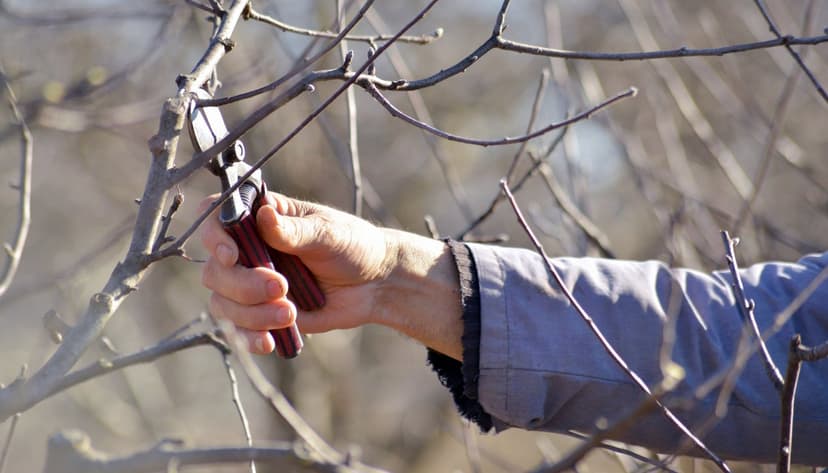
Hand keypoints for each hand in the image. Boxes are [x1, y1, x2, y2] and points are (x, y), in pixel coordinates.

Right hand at [200, 192, 462, 358]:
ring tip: (290, 313)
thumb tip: (264, 215)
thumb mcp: (328, 234)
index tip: (232, 255)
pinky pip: (238, 330)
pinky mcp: (261, 313)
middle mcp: (248, 249)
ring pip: (223, 302)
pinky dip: (249, 338)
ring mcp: (251, 283)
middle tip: (282, 287)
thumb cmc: (353, 246)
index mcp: (261, 218)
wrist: (375, 285)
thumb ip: (294, 231)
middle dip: (243, 284)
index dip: (214, 236)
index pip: (216, 217)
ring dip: (251, 313)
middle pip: (215, 269)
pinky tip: (270, 342)